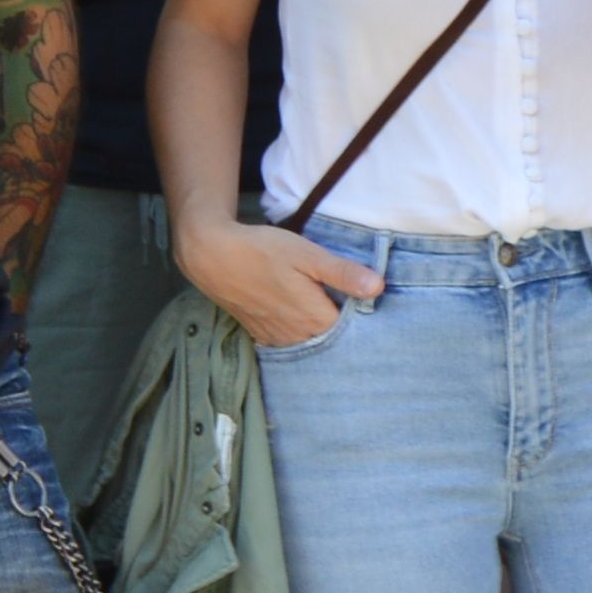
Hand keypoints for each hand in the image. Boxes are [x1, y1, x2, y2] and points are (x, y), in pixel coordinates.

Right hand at [177, 211, 381, 352]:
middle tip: (349, 302)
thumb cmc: (262, 250)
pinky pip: (291, 342)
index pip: (354, 329)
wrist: (212, 256)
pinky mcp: (262, 335)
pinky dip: (301, 333)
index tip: (366, 299)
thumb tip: (379, 287)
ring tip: (326, 307)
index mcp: (315, 318)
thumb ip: (342, 273)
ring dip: (322, 331)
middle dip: (344, 326)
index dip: (363, 315)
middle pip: (333, 339)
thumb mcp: (307, 255)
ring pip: (312, 342)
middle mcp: (298, 336)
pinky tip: (301, 315)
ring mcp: (278, 338)